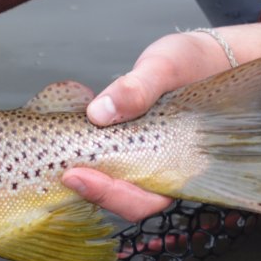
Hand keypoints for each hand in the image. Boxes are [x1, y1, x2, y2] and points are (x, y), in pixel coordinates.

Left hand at [60, 23, 260, 220]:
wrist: (202, 58)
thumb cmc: (194, 64)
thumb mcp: (166, 67)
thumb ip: (139, 88)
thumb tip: (100, 112)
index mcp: (180, 166)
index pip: (143, 201)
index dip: (110, 195)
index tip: (77, 176)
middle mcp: (159, 171)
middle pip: (122, 202)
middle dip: (90, 191)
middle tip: (62, 172)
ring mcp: (140, 162)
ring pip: (109, 186)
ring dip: (84, 178)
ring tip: (58, 160)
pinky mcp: (123, 148)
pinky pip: (102, 163)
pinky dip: (82, 159)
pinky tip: (63, 145)